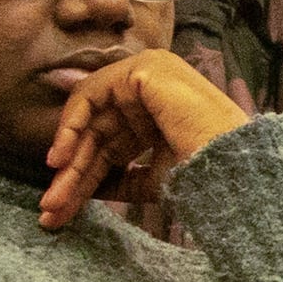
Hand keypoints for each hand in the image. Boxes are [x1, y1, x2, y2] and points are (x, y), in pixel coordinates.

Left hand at [41, 52, 249, 228]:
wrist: (231, 166)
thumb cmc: (206, 174)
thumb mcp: (153, 180)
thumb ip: (122, 179)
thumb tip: (85, 190)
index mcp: (157, 116)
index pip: (109, 147)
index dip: (84, 180)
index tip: (61, 212)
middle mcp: (149, 93)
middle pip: (96, 137)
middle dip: (72, 177)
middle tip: (51, 211)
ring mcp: (146, 76)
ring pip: (89, 120)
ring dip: (68, 159)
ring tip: (52, 197)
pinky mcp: (141, 70)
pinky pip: (90, 96)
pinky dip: (70, 125)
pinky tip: (61, 159)